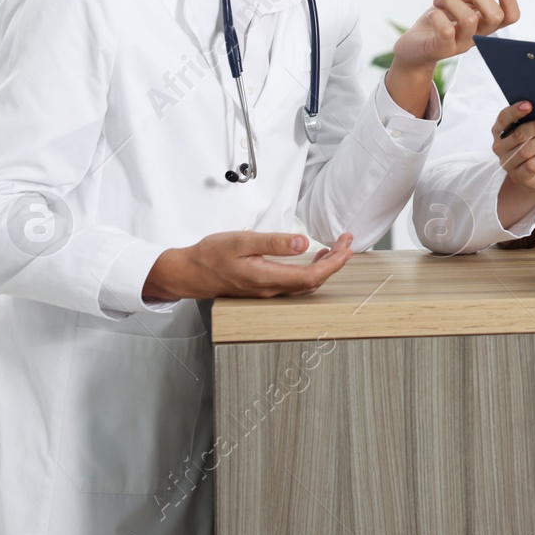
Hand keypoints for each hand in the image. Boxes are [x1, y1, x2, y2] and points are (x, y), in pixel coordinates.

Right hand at [142, 231, 353, 300]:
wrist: (188, 272)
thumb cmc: (210, 256)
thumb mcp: (242, 242)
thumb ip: (273, 243)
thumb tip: (302, 243)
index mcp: (267, 279)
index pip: (312, 276)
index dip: (334, 264)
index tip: (346, 247)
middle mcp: (270, 290)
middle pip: (313, 282)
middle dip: (335, 263)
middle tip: (346, 242)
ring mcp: (267, 292)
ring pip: (305, 284)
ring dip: (324, 267)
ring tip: (336, 248)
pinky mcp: (263, 288)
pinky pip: (294, 283)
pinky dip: (310, 270)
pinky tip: (312, 256)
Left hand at [388, 0, 519, 114]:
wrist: (414, 45)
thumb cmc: (440, 21)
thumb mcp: (461, 3)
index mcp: (486, 24)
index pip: (512, 16)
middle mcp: (478, 36)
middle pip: (495, 16)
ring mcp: (461, 44)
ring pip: (469, 19)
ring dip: (451, 1)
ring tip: (440, 1)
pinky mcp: (442, 49)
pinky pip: (445, 30)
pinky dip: (437, 15)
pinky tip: (433, 14)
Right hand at [491, 101, 534, 226]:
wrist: (532, 179)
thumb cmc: (532, 150)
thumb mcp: (529, 136)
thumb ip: (533, 124)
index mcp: (500, 132)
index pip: (504, 118)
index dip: (515, 111)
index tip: (529, 104)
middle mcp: (501, 147)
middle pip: (518, 134)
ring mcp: (509, 163)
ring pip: (526, 149)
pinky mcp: (519, 176)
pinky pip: (532, 165)